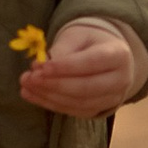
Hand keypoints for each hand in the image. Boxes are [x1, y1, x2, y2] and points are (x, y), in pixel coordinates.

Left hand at [17, 17, 141, 115]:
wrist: (106, 54)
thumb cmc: (89, 41)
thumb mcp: (77, 35)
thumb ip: (62, 48)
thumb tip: (43, 67)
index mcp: (119, 55)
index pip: (92, 63)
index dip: (66, 67)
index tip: (41, 67)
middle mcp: (121, 80)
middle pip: (86, 87)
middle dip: (54, 84)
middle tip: (28, 78)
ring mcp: (113, 98)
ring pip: (79, 103)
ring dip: (49, 96)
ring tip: (26, 86)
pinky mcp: (100, 110)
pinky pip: (75, 111)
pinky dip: (52, 105)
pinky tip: (33, 95)